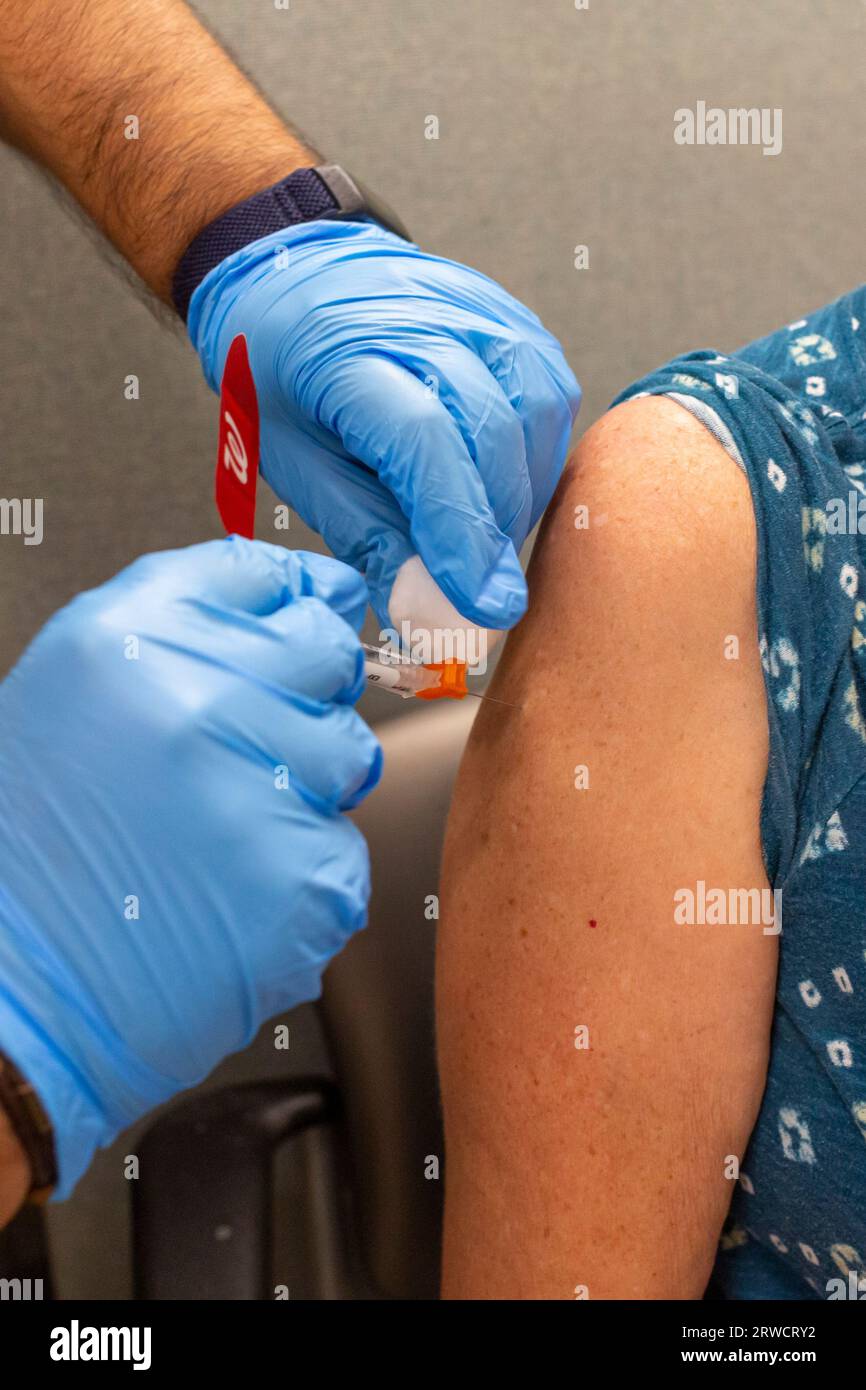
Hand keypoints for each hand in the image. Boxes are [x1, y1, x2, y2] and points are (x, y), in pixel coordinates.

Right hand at [0, 539, 380, 1196]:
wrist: (12, 989)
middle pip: (327, 657)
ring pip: (349, 755)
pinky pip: (345, 850)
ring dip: (303, 791)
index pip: (270, 578)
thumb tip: (312, 589)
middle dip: (302, 699)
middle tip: (239, 756)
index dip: (291, 607)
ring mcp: (258, 794)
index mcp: (129, 638)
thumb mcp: (76, 688)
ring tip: (217, 835)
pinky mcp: (304, 884)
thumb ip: (189, 624)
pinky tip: (229, 894)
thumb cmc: (37, 844)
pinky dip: (302, 876)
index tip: (293, 629)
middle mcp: (199, 702)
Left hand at [189, 220, 580, 630]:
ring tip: (482, 537)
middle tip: (479, 593)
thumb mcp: (299, 466)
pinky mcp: (515, 319)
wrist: (299, 279)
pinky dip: (535, 457)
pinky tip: (501, 487)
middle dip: (496, 531)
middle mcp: (425, 316)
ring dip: (522, 495)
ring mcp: (479, 308)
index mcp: (346, 349)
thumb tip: (427, 617)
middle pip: (493, 432)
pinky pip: (551, 397)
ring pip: (538, 414)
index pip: (426, 443)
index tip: (483, 605)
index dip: (461, 531)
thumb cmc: (286, 375)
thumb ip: (369, 537)